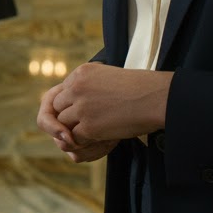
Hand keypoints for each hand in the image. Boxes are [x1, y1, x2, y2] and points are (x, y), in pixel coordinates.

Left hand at [37, 63, 171, 147]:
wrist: (155, 98)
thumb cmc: (139, 88)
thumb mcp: (107, 77)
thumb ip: (89, 86)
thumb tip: (76, 102)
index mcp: (81, 72)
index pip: (62, 91)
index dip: (70, 104)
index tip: (83, 110)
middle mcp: (77, 87)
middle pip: (57, 107)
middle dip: (69, 117)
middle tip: (84, 124)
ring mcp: (81, 106)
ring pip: (63, 123)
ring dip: (75, 129)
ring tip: (93, 131)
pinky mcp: (89, 126)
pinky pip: (75, 138)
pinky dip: (84, 141)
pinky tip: (99, 137)